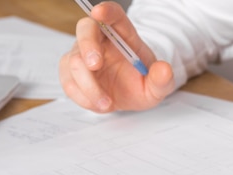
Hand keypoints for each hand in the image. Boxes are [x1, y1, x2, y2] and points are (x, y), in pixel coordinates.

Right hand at [59, 2, 174, 112]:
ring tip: (107, 103)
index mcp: (123, 34)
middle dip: (88, 46)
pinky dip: (83, 97)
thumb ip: (162, 79)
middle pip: (86, 30)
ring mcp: (82, 54)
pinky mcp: (71, 72)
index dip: (106, 11)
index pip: (114, 15)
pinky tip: (99, 104)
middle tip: (95, 65)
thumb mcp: (158, 86)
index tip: (99, 12)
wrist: (129, 96)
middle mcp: (100, 39)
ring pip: (73, 61)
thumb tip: (164, 69)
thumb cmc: (141, 83)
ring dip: (88, 85)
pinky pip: (69, 82)